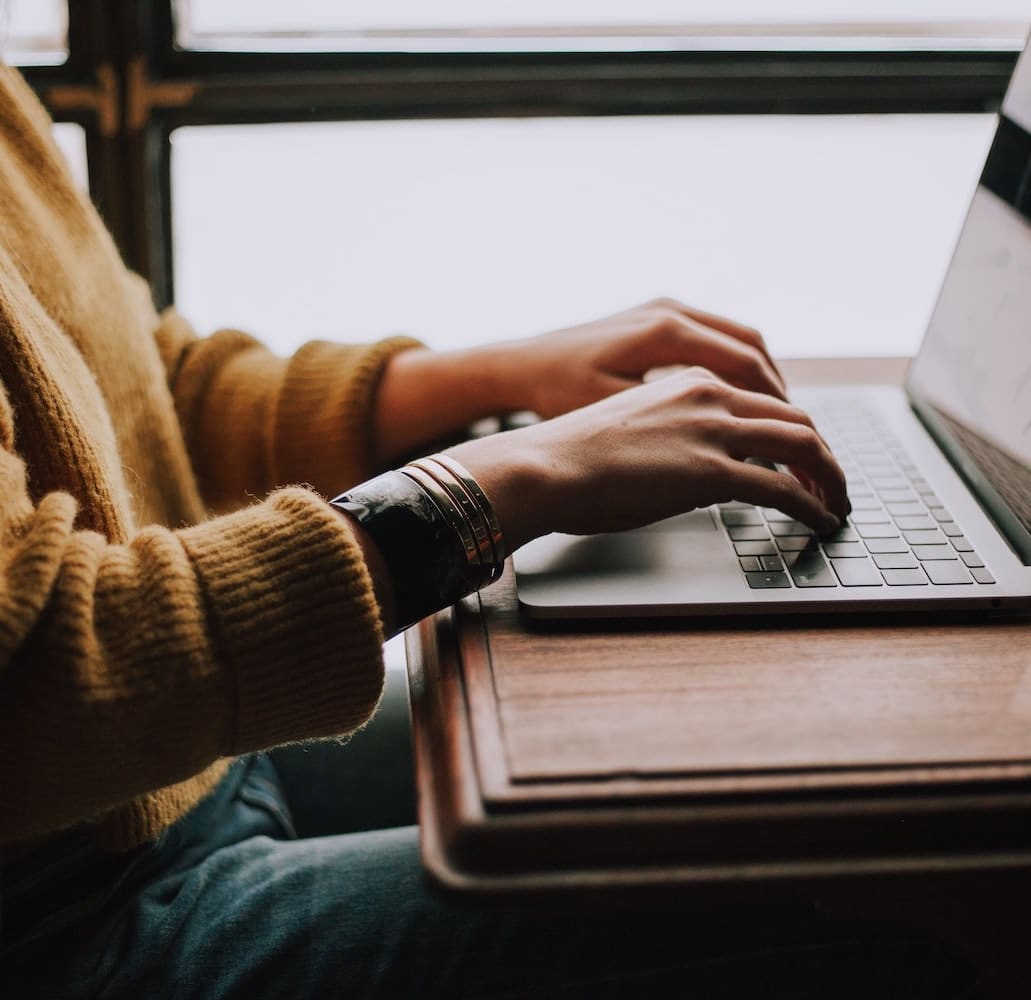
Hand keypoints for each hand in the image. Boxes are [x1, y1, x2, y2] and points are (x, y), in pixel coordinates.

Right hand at [446, 367, 847, 552]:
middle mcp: (709, 395)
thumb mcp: (631, 429)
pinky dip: (812, 504)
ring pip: (803, 445)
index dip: (793, 430)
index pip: (762, 400)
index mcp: (689, 381)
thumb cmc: (571, 455)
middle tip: (833, 482)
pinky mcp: (711, 471)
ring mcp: (712, 430)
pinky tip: (820, 520)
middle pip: (795, 417)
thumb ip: (673, 437)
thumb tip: (692, 471)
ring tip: (837, 503)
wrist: (544, 465)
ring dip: (829, 477)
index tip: (802, 457)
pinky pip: (784, 488)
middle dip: (823, 454)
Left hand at [500, 298, 787, 418]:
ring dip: (760, 375)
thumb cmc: (558, 392)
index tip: (792, 434)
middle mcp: (670, 311)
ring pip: (736, 338)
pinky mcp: (655, 316)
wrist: (520, 365)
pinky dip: (735, 365)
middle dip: (777, 389)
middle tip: (795, 428)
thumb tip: (729, 443)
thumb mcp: (615, 412)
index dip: (775, 402)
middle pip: (750, 346)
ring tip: (774, 415)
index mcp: (664, 332)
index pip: (744, 364)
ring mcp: (663, 309)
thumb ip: (673, 422)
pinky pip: (714, 336)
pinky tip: (737, 397)